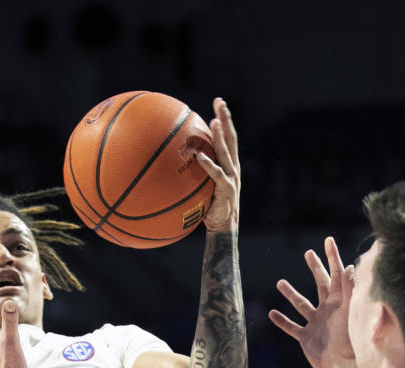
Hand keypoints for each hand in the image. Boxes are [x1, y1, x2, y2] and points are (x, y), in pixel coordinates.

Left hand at [196, 97, 239, 234]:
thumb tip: (171, 160)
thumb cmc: (209, 208)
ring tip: (215, 121)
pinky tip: (199, 156)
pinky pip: (217, 175)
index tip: (218, 102)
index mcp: (229, 164)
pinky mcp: (226, 190)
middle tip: (220, 102)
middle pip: (231, 138)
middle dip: (226, 119)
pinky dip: (209, 165)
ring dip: (221, 136)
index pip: (228, 137)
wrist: (222, 228)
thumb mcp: (202, 186)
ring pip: (227, 152)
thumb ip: (194, 171)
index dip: (225, 119)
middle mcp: (233, 168)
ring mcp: (231, 178)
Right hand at [268, 237, 356, 367]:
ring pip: (301, 304)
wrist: (343, 367)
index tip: (328, 240)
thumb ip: (349, 289)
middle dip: (315, 267)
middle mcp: (328, 309)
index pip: (336, 273)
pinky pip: (292, 327)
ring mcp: (316, 323)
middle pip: (320, 283)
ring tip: (280, 283)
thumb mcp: (349, 310)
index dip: (332, 256)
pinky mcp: (307, 338)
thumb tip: (350, 266)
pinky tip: (271, 313)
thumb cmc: (350, 339)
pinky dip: (282, 321)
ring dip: (291, 293)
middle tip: (308, 253)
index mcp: (340, 300)